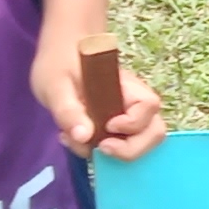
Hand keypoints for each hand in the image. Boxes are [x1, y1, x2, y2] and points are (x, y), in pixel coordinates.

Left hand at [34, 34, 167, 158]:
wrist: (58, 56)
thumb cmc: (59, 63)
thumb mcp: (54, 85)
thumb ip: (68, 110)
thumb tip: (84, 137)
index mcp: (125, 86)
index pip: (148, 106)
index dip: (132, 123)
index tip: (107, 127)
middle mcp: (133, 103)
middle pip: (155, 131)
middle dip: (131, 149)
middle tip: (101, 149)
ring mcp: (127, 116)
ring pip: (142, 141)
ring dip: (117, 152)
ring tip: (84, 144)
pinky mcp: (116, 127)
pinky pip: (122, 145)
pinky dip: (102, 152)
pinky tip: (76, 139)